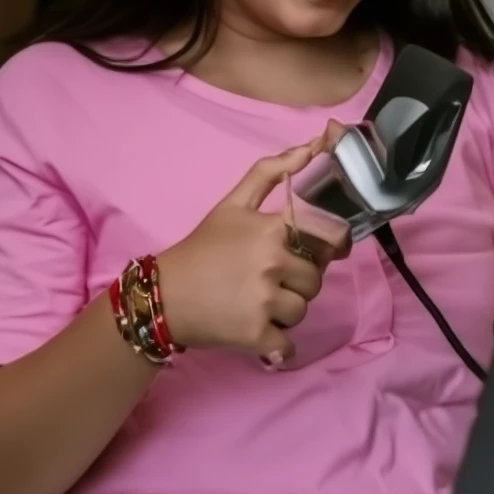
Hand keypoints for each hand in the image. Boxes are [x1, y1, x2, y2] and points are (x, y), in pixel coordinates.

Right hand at [155, 139, 350, 362]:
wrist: (162, 296)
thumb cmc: (201, 248)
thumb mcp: (232, 205)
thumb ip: (270, 173)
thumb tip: (309, 147)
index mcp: (273, 229)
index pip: (331, 239)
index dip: (330, 248)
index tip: (320, 254)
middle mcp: (273, 263)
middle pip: (315, 280)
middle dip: (298, 283)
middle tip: (268, 281)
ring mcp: (265, 301)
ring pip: (302, 311)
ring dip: (286, 312)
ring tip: (258, 304)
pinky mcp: (257, 335)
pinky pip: (287, 345)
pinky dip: (277, 346)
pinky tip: (260, 334)